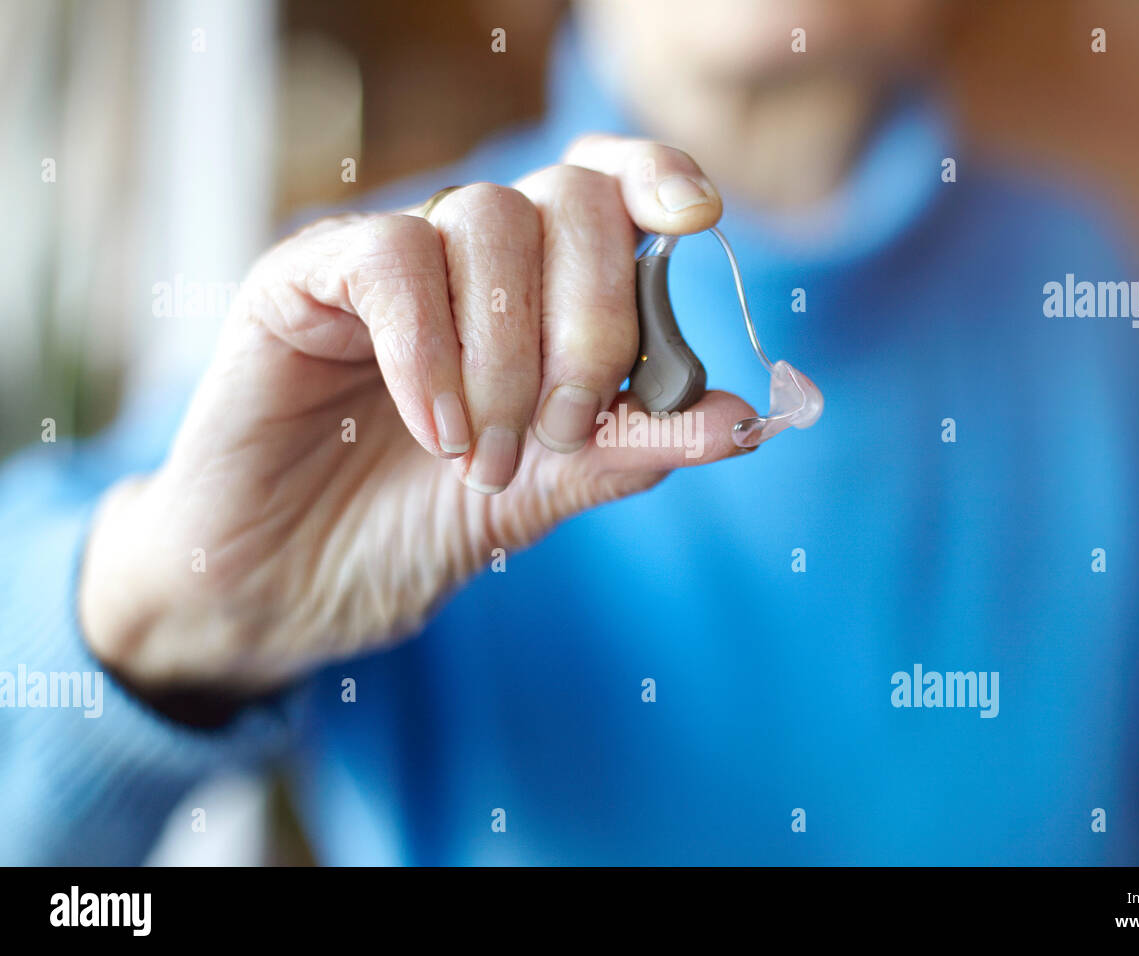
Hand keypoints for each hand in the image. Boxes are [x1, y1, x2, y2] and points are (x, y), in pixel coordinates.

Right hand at [80, 135, 755, 694]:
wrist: (287, 587)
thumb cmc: (412, 527)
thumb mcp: (542, 493)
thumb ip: (629, 447)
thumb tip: (741, 419)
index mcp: (534, 290)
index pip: (608, 184)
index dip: (656, 180)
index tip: (696, 219)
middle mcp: (468, 260)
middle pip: (568, 201)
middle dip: (590, 324)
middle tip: (557, 430)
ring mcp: (385, 260)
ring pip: (484, 219)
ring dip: (507, 355)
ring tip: (482, 455)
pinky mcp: (300, 280)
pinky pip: (389, 258)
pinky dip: (429, 349)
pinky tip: (435, 430)